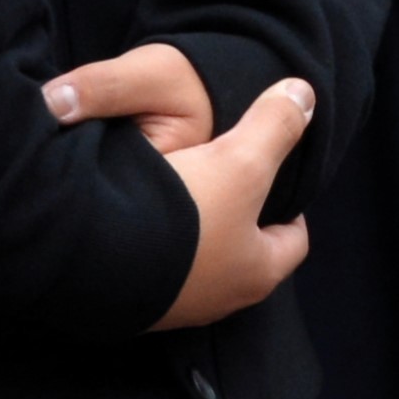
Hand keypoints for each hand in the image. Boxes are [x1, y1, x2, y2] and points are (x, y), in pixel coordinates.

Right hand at [58, 49, 315, 328]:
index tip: (277, 183)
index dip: (290, 209)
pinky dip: (150, 246)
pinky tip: (133, 219)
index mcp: (256, 272)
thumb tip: (306, 92)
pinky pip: (150, 269)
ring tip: (179, 197)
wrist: (92, 259)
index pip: (293, 241)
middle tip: (228, 184)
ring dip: (192, 236)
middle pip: (243, 255)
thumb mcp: (239, 161)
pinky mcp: (127, 302)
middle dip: (238, 221)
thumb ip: (274, 126)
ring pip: (196, 265)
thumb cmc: (183, 216)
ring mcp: (171, 307)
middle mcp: (218, 300)